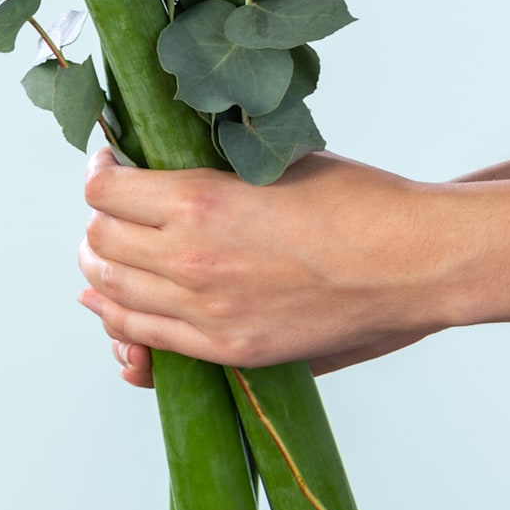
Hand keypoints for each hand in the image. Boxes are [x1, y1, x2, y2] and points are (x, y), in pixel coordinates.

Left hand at [76, 146, 462, 388]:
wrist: (412, 262)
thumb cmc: (354, 200)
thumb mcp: (272, 160)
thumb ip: (212, 168)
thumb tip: (164, 164)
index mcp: (200, 202)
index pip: (105, 192)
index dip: (100, 172)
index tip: (111, 162)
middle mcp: (191, 261)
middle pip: (100, 243)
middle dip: (97, 220)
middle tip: (111, 207)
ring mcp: (208, 313)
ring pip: (111, 294)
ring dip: (100, 268)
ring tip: (107, 251)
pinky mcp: (231, 349)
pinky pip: (145, 338)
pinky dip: (119, 318)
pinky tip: (119, 301)